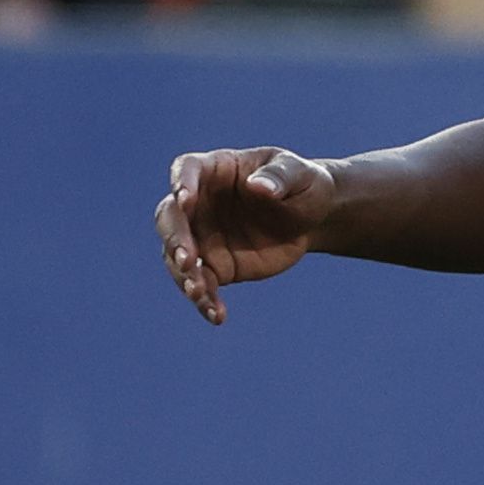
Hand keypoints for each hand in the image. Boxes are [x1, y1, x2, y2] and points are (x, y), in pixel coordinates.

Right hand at [159, 146, 333, 324]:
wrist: (312, 218)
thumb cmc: (304, 184)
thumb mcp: (300, 174)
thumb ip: (279, 177)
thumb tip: (259, 187)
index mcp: (215, 169)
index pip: (186, 170)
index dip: (181, 183)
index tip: (185, 200)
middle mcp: (199, 203)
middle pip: (170, 217)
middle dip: (175, 239)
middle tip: (188, 260)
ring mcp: (203, 236)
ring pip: (177, 257)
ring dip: (184, 276)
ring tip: (199, 293)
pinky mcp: (216, 266)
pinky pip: (201, 285)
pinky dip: (205, 301)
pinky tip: (217, 315)